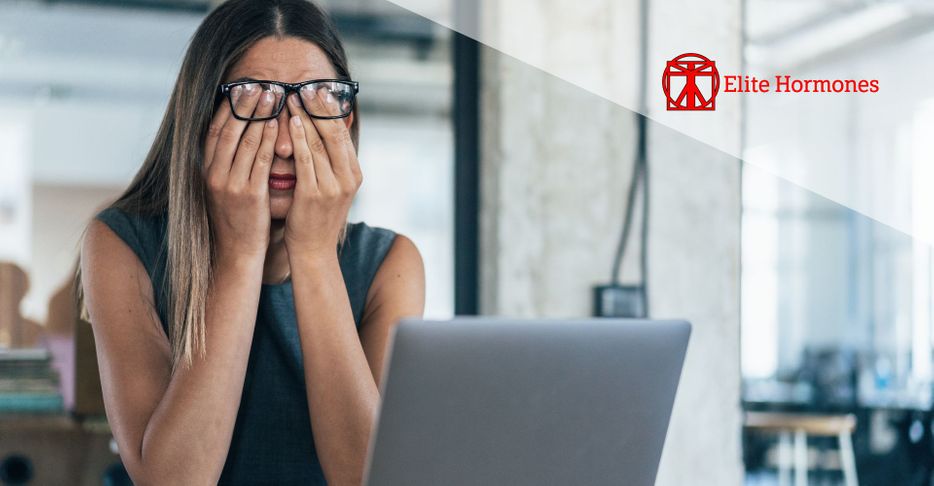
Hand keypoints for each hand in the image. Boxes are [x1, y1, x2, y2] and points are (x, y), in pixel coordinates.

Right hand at [203, 84, 277, 259]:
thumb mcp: (224, 188)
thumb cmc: (237, 219)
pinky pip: (260, 160)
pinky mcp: (249, 194)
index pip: (214, 130)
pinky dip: (269, 139)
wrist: (237, 252)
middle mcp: (214, 174)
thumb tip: (237, 137)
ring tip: (272, 94)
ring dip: (259, 115)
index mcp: (206, 171)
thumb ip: (229, 164)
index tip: (239, 87)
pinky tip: (278, 124)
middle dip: (244, 104)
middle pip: (229, 130)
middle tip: (258, 82)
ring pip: (245, 141)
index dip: (227, 107)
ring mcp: (230, 184)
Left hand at [283, 90, 362, 257]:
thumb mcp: (331, 187)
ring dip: (305, 116)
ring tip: (293, 96)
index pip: (343, 133)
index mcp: (354, 173)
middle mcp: (348, 177)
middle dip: (319, 107)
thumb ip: (330, 162)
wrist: (313, 251)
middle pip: (334, 133)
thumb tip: (324, 132)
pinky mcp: (315, 194)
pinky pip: (307, 159)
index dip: (330, 109)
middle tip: (305, 85)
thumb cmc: (316, 217)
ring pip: (320, 142)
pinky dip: (300, 138)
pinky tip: (291, 122)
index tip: (318, 89)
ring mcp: (333, 186)